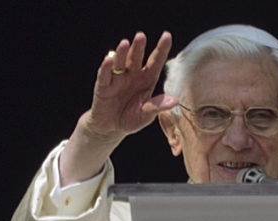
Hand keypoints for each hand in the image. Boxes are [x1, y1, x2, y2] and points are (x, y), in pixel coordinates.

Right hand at [60, 31, 177, 185]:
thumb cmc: (131, 118)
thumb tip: (175, 100)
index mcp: (146, 80)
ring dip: (122, 53)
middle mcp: (132, 76)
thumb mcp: (146, 115)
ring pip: (120, 63)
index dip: (161, 49)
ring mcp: (117, 79)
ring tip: (125, 43)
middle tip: (141, 36)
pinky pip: (104, 75)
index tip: (167, 36)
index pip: (155, 62)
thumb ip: (158, 106)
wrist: (111, 128)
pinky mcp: (103, 87)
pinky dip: (106, 68)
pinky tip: (108, 60)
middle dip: (138, 47)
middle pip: (136, 58)